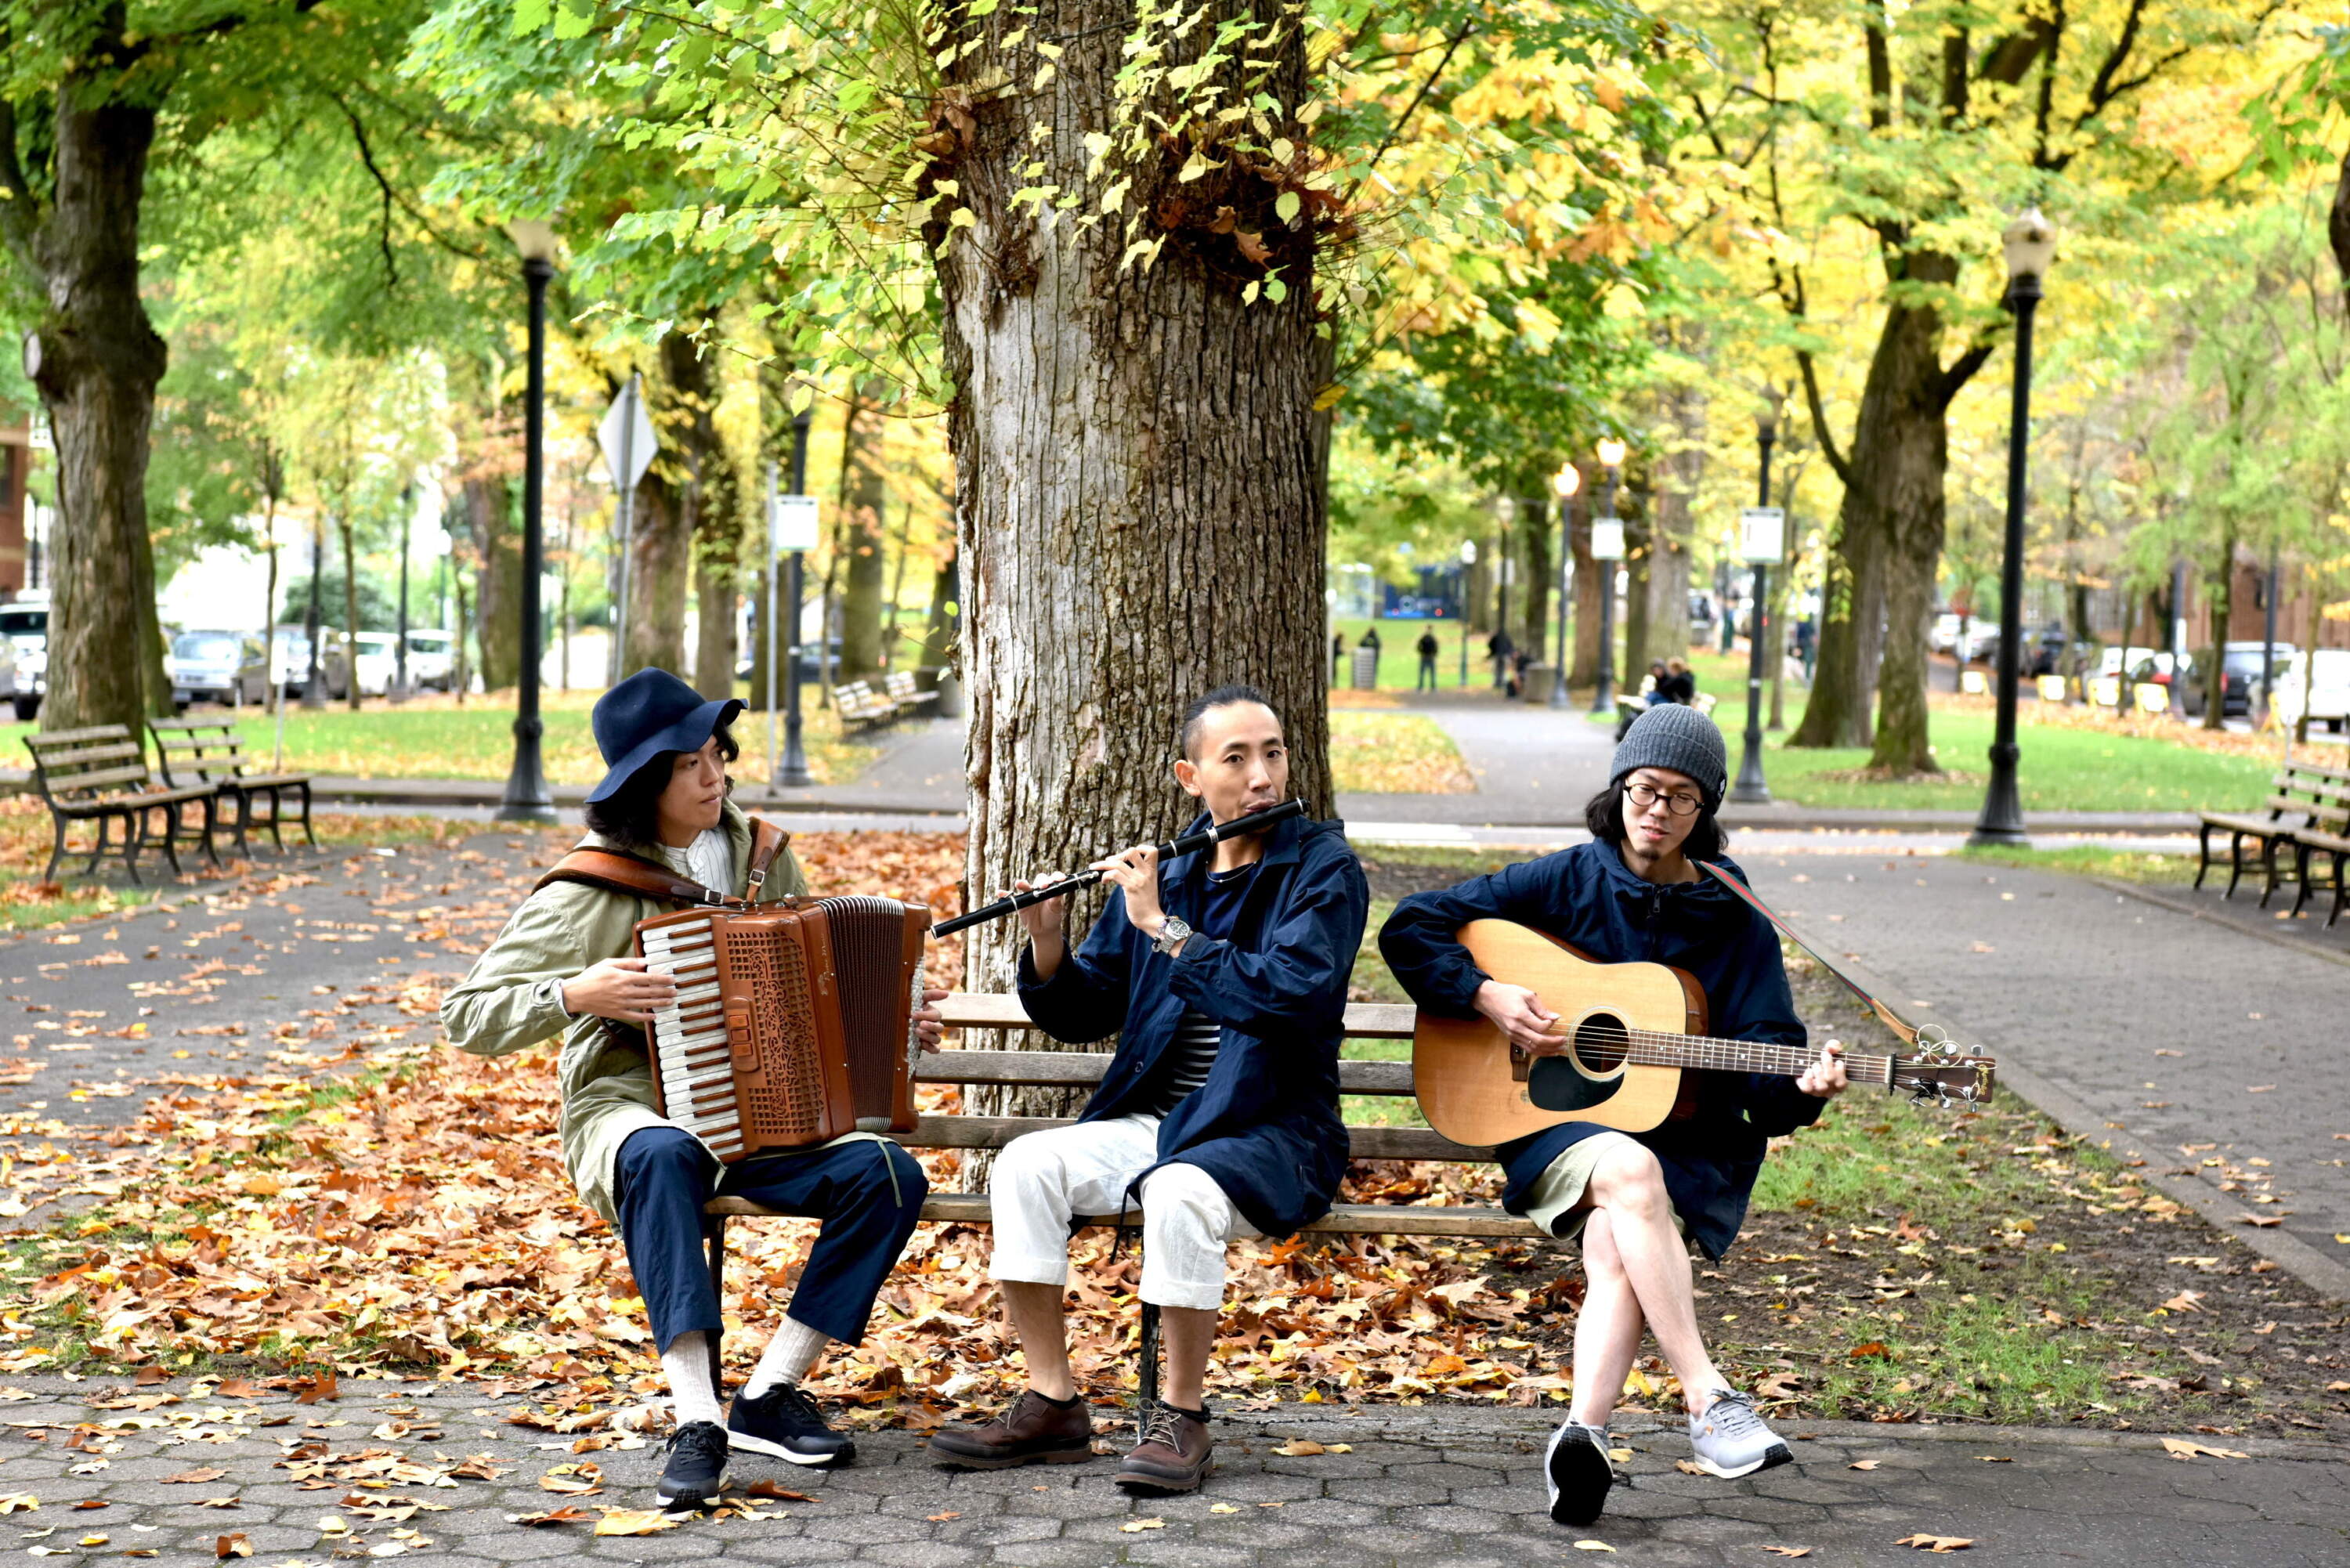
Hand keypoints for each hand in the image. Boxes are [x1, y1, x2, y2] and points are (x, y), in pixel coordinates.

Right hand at [561, 957, 675, 1023]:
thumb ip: (628, 963)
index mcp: (624, 977)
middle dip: (665, 992)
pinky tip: (654, 1016)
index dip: (662, 979)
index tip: (672, 979)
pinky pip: (635, 1016)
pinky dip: (646, 1017)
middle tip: (675, 992)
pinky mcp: (617, 1013)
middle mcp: (625, 991)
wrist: (576, 994)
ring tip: (670, 1002)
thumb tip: (645, 962)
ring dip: (660, 1003)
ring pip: (646, 1004)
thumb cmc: (592, 976)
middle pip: (650, 992)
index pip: (649, 978)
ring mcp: (622, 1003)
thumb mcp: (608, 963)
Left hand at [913, 986, 949, 1053]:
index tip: (913, 1014)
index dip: (926, 1015)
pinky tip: (922, 1044)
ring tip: (916, 1032)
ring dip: (928, 1036)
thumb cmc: (910, 1007)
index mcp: (933, 1014)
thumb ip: (931, 995)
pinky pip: (935, 1050)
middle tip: (919, 1024)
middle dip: (930, 1026)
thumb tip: (947, 993)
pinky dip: (931, 1048)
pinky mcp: (927, 1046)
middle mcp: (934, 1026)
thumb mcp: (919, 998)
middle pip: (940, 1028)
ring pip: (938, 1039)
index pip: (936, 1015)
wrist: (898, 1020)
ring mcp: (931, 1037)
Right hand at [1013, 874, 1075, 980]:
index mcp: (1052, 888)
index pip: (1054, 879)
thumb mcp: (1056, 909)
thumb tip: (1057, 894)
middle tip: (1042, 886)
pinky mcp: (1020, 901)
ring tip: (1018, 884)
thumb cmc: (1052, 916)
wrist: (1043, 929)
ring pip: (1025, 886)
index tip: (1059, 879)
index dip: (1056, 877)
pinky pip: (1012, 896)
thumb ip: (1056, 901)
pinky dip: (1005, 894)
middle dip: (1041, 881)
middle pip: (1040, 879)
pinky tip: (1000, 893)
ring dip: (1021, 883)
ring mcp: (1029, 894)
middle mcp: (1040, 888)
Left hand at [1089, 843, 1163, 936]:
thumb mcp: (1147, 885)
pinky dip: (1105, 875)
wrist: (1151, 919)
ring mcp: (1139, 880)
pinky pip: (1114, 874)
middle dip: (1117, 855)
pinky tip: (1104, 882)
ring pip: (1118, 863)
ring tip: (1096, 869)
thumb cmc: (1147, 904)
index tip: (1127, 856)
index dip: (1139, 848)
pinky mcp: (1131, 888)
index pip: (1151, 850)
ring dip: (1103, 865)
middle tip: (1109, 863)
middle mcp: (1146, 873)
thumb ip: (1139, 874)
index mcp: (1152, 871)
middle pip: (1132, 851)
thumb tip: (1122, 867)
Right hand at [1474, 980, 1562, 1055]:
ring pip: (1533, 1048)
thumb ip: (1542, 1008)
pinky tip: (1548, 1051)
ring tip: (1560, 1049)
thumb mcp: (1527, 995)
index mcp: (1520, 1015)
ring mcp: (1513, 1035)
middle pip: (1539, 1041)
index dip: (1550, 1024)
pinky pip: (1527, 1048)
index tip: (1554, 1019)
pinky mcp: (1511, 1038)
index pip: (1541, 1026)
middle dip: (1554, 1043)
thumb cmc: (1508, 994)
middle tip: (1565, 1041)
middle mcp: (1516, 1028)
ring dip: (1549, 1050)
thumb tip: (1556, 1017)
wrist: (1488, 999)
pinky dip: (1539, 1052)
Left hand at [1795, 1041, 1848, 1098]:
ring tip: (1815, 1063)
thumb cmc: (1823, 1059)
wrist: (1807, 1065)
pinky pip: (1807, 1089)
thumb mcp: (1831, 1051)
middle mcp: (1829, 1090)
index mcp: (1839, 1084)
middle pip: (1830, 1081)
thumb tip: (1831, 1048)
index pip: (1842, 1083)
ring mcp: (1818, 1091)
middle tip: (1824, 1054)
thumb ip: (1834, 1046)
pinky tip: (1808, 1070)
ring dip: (1818, 1071)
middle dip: (1828, 1065)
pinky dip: (1808, 1079)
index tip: (1837, 1060)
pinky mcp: (1807, 1089)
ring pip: (1821, 1086)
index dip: (1840, 1071)